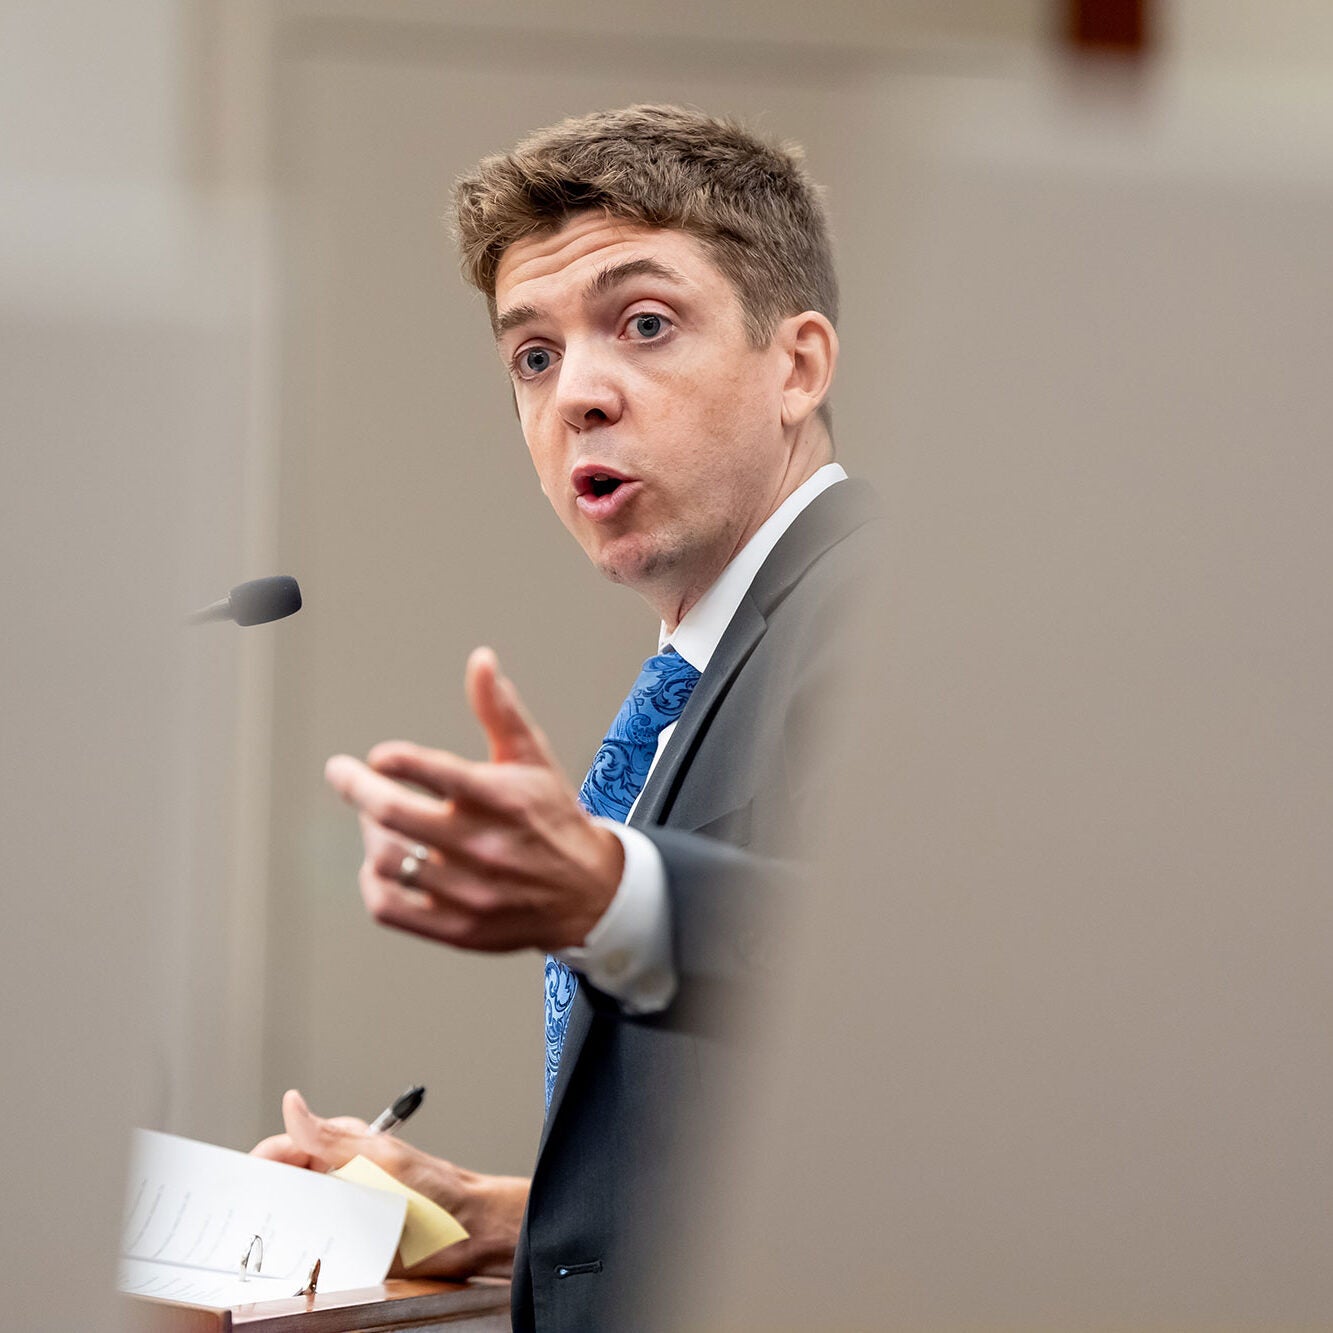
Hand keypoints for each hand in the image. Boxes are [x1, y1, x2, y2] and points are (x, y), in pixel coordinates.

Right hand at [250, 1089, 527, 1277]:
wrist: (471, 1232)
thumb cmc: (437, 1190)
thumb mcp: (381, 1160)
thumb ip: (332, 1139)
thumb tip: (293, 1103)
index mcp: (339, 1149)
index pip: (283, 1150)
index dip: (258, 1165)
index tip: (238, 1184)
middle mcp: (335, 1178)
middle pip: (282, 1187)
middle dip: (260, 1200)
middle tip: (239, 1222)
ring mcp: (340, 1212)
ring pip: (291, 1219)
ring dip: (276, 1230)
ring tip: (257, 1246)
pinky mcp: (347, 1244)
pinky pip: (312, 1248)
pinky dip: (298, 1254)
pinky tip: (288, 1264)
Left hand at [325, 646, 622, 952]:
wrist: (589, 894)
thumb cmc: (552, 817)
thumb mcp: (533, 758)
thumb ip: (499, 710)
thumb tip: (480, 661)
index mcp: (501, 799)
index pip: (435, 772)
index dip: (394, 759)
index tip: (380, 756)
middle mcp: (484, 846)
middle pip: (392, 815)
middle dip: (356, 786)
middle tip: (342, 773)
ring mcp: (469, 891)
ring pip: (386, 858)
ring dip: (370, 832)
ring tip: (375, 818)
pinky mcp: (458, 927)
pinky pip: (389, 907)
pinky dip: (372, 882)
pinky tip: (380, 864)